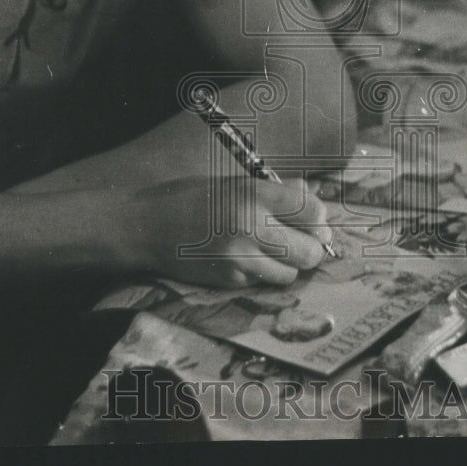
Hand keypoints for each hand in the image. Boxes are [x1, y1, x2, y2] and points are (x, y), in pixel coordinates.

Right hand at [120, 176, 332, 288]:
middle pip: (309, 250)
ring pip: (290, 274)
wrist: (147, 225)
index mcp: (254, 194)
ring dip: (288, 265)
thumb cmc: (193, 197)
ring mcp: (240, 258)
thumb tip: (315, 202)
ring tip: (274, 250)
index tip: (314, 220)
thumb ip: (278, 192)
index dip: (319, 218)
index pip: (312, 212)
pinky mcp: (229, 280)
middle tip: (304, 241)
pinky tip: (247, 259)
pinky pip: (263, 282)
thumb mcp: (237, 182)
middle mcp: (250, 227)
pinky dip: (263, 274)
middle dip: (312, 247)